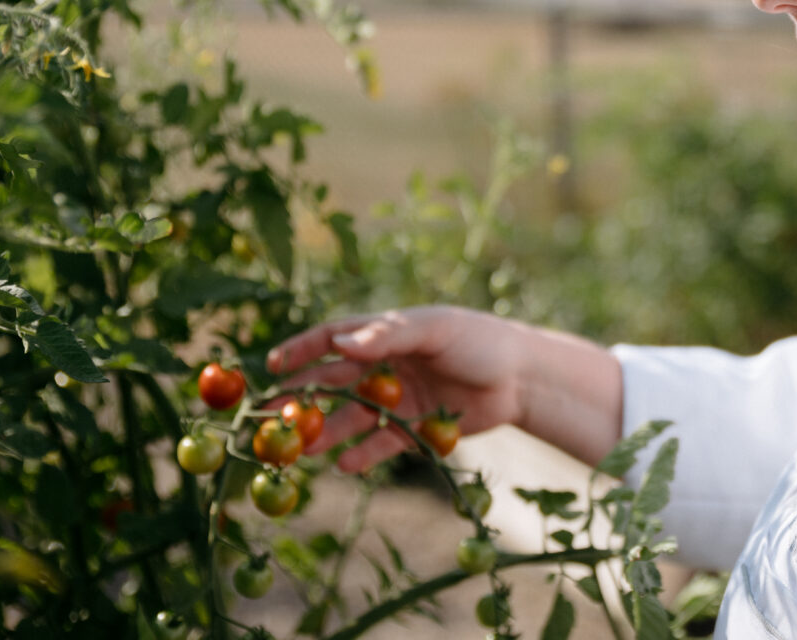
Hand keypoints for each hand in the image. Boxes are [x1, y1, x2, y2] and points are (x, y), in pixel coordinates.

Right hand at [267, 306, 528, 471]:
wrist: (524, 379)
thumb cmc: (480, 341)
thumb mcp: (435, 331)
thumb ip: (389, 335)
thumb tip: (338, 341)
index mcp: (387, 334)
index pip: (333, 339)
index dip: (301, 351)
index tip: (272, 367)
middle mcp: (387, 366)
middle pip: (335, 382)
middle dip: (303, 399)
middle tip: (273, 418)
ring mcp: (399, 398)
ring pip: (353, 417)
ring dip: (327, 432)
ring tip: (303, 452)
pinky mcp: (415, 428)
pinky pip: (382, 443)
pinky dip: (362, 454)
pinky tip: (343, 465)